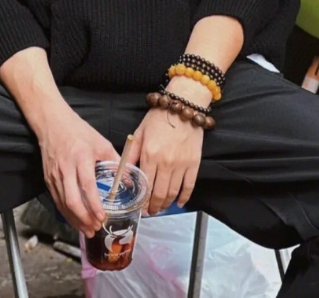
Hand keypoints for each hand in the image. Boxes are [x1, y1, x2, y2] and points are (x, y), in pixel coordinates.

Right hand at [36, 106, 119, 237]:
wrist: (52, 123)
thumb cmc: (79, 131)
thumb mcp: (100, 142)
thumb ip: (114, 161)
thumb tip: (128, 179)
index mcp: (82, 158)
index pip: (87, 185)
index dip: (94, 204)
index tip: (102, 216)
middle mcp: (66, 169)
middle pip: (72, 200)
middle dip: (84, 218)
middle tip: (96, 228)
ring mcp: (55, 176)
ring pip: (63, 204)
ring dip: (75, 220)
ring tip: (88, 230)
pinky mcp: (48, 179)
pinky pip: (57, 201)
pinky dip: (66, 214)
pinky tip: (76, 220)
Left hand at [127, 100, 203, 215]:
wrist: (182, 105)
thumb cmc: (159, 117)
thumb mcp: (139, 133)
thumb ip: (131, 154)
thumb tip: (124, 172)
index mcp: (149, 155)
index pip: (145, 186)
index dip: (142, 201)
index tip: (139, 208)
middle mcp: (165, 163)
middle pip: (159, 194)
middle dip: (153, 207)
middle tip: (149, 212)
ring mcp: (181, 165)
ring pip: (173, 193)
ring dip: (166, 204)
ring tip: (161, 208)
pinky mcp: (194, 163)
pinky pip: (189, 186)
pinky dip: (184, 198)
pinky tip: (179, 203)